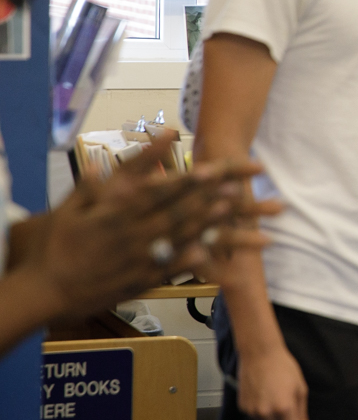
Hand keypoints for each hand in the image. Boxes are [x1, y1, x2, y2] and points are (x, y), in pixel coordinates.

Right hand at [20, 137, 268, 317]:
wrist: (47, 285)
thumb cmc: (66, 238)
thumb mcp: (85, 198)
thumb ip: (127, 169)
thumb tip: (165, 135)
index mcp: (121, 210)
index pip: (163, 190)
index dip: (192, 180)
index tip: (217, 170)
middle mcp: (136, 233)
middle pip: (184, 214)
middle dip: (217, 203)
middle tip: (245, 192)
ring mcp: (141, 259)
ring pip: (188, 243)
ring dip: (219, 235)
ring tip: (247, 227)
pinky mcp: (144, 282)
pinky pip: (177, 272)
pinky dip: (198, 266)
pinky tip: (224, 265)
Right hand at [236, 344, 313, 419]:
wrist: (259, 354)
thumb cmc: (283, 367)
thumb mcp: (300, 389)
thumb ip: (302, 414)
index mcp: (284, 408)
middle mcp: (266, 414)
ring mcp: (253, 412)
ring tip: (280, 410)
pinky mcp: (243, 409)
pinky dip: (264, 419)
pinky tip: (268, 404)